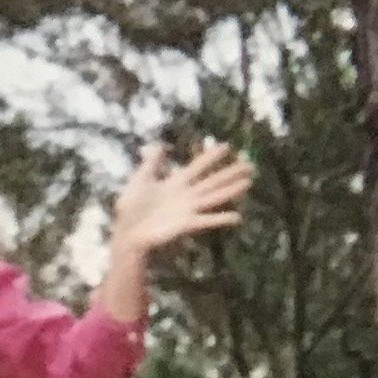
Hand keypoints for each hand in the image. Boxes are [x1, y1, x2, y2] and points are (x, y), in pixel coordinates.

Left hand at [107, 141, 253, 260]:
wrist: (127, 232)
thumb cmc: (130, 208)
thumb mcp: (140, 179)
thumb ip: (152, 163)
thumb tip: (160, 144)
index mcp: (176, 183)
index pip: (198, 166)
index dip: (211, 156)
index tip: (226, 146)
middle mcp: (187, 195)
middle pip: (213, 181)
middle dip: (231, 173)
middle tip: (250, 165)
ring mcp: (188, 210)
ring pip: (215, 197)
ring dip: (232, 190)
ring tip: (249, 182)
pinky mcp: (186, 224)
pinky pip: (207, 220)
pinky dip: (221, 218)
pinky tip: (237, 216)